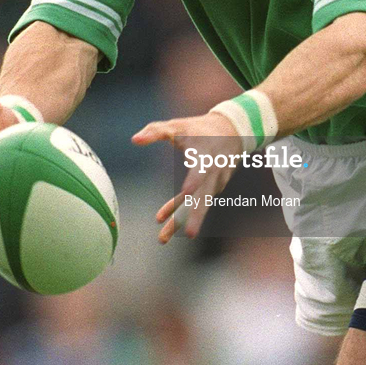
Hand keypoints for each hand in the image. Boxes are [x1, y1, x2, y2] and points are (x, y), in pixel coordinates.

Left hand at [132, 112, 240, 243]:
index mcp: (205, 154)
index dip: (195, 179)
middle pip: (204, 196)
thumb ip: (155, 132)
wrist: (231, 132)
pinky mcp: (212, 188)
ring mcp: (214, 182)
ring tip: (162, 238)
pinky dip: (179, 210)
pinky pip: (194, 201)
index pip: (201, 169)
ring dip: (182, 221)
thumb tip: (134, 140)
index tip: (188, 191)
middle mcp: (212, 172)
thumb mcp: (177, 126)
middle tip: (189, 234)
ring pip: (198, 205)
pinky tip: (162, 218)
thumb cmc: (198, 129)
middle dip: (196, 216)